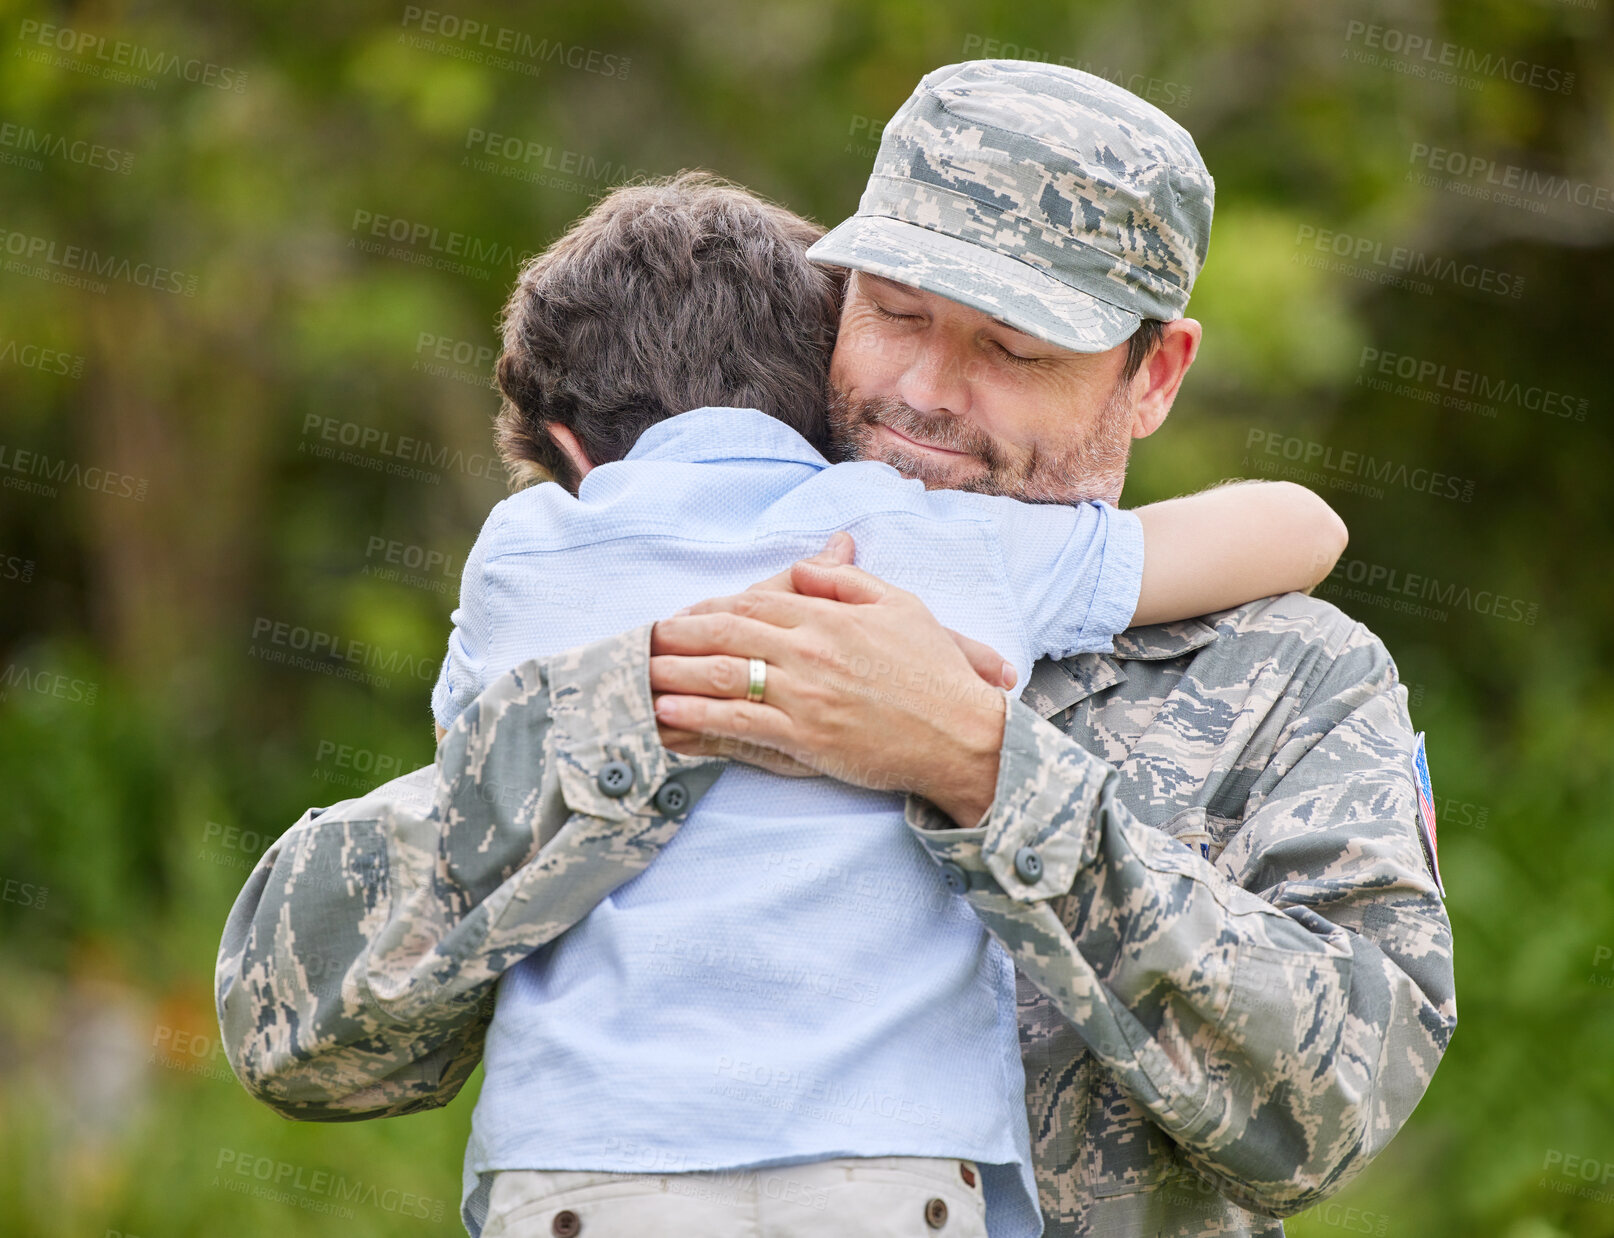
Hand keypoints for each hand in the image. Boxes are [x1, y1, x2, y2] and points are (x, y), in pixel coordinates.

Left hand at [649, 533, 1012, 824]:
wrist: (962, 733)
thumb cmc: (936, 673)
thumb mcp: (901, 607)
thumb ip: (850, 582)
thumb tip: (816, 559)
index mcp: (830, 615)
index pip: (755, 600)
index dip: (712, 606)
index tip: (685, 614)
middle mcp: (810, 648)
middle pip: (727, 630)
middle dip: (678, 633)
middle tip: (644, 639)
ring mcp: (804, 693)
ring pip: (724, 673)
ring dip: (675, 671)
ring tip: (640, 673)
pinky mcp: (805, 736)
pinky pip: (739, 720)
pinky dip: (699, 714)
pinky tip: (670, 712)